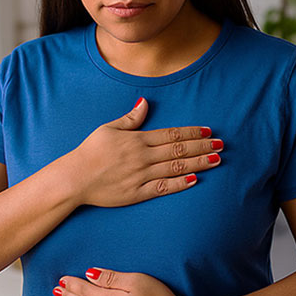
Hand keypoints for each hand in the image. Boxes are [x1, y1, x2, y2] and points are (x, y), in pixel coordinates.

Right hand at [70, 97, 223, 207]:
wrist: (74, 178)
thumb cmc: (89, 152)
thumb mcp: (108, 128)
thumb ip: (131, 118)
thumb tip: (145, 102)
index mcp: (137, 139)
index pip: (171, 134)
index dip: (192, 132)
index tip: (208, 131)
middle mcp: (142, 156)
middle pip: (179, 150)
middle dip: (202, 146)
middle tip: (220, 144)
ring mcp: (141, 175)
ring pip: (176, 168)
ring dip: (198, 163)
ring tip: (216, 159)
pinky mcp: (137, 193)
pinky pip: (163, 187)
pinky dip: (180, 183)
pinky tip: (196, 179)